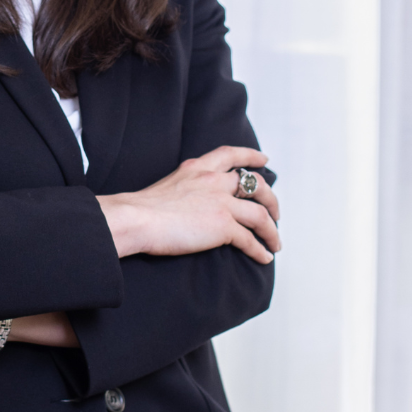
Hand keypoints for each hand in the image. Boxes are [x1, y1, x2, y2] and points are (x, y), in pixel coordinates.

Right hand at [98, 146, 279, 264]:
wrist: (136, 218)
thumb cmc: (141, 208)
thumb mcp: (168, 184)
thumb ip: (185, 187)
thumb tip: (189, 202)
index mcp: (198, 168)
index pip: (231, 155)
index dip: (251, 156)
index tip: (263, 160)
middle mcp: (214, 181)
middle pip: (256, 185)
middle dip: (271, 199)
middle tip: (275, 211)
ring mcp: (221, 203)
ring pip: (260, 215)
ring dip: (271, 230)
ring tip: (275, 242)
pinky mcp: (223, 226)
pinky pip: (250, 239)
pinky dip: (260, 249)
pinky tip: (264, 256)